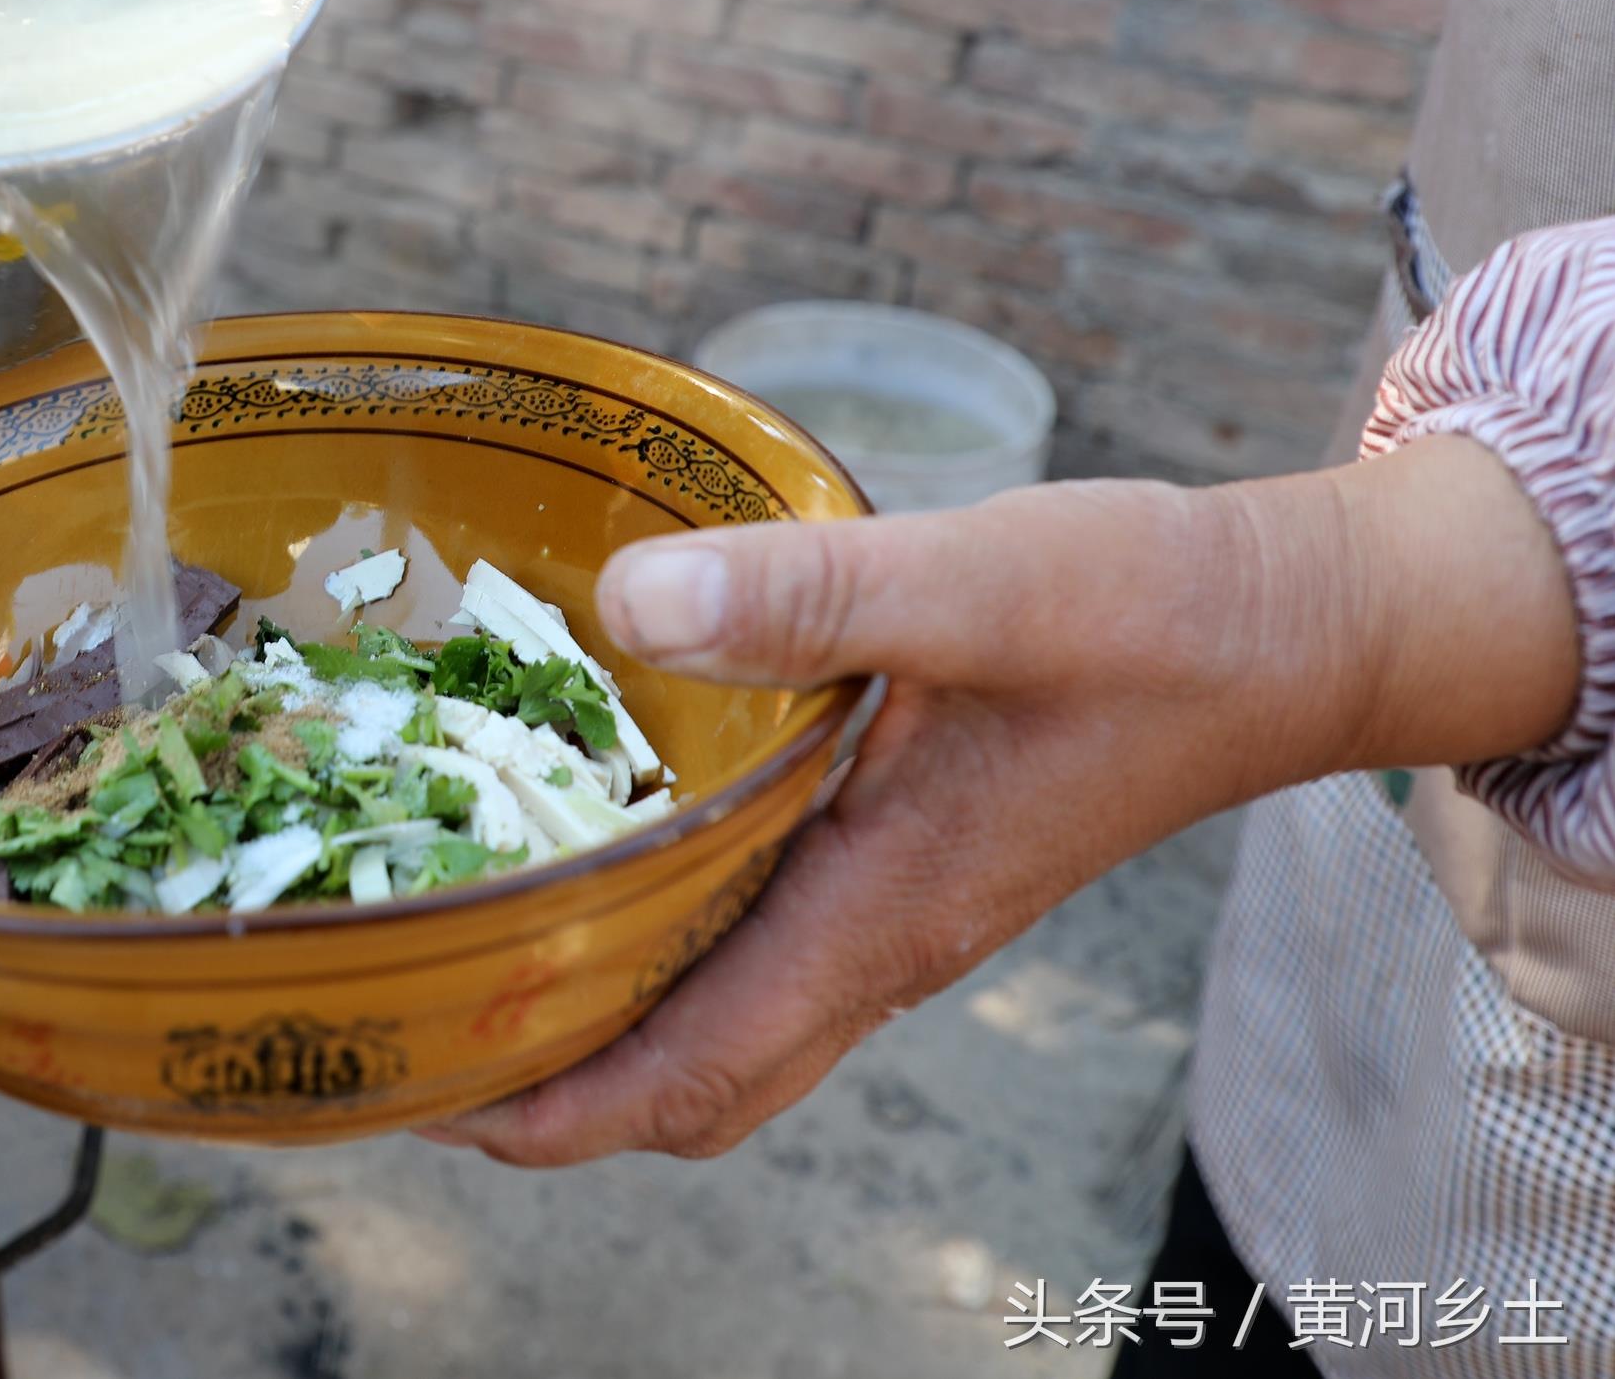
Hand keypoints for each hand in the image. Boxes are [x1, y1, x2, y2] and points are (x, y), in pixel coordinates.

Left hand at [421, 436, 1575, 1166]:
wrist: (1277, 628)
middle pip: (697, 1083)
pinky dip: (670, 944)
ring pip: (730, 1026)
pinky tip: (608, 853)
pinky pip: (767, 951)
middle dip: (551, 1091)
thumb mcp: (979, 581)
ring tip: (472, 950)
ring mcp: (897, 913)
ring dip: (604, 1021)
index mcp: (883, 914)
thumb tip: (633, 605)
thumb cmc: (1148, 612)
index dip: (552, 1107)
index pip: (693, 1074)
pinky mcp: (907, 862)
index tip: (421, 1088)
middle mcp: (881, 943)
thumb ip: (812, 597)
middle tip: (411, 1025)